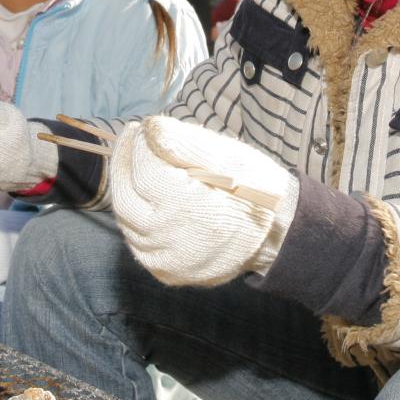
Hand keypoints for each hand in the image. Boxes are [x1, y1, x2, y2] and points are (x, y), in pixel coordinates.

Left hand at [110, 116, 297, 286]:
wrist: (275, 234)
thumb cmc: (253, 187)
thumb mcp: (226, 156)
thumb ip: (184, 142)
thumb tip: (148, 128)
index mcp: (186, 205)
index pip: (142, 170)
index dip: (137, 145)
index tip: (141, 127)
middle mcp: (169, 238)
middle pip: (124, 198)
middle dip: (123, 165)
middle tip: (130, 141)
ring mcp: (166, 260)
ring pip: (127, 222)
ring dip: (128, 190)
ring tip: (139, 166)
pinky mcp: (167, 272)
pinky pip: (138, 243)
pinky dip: (137, 218)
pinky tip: (149, 198)